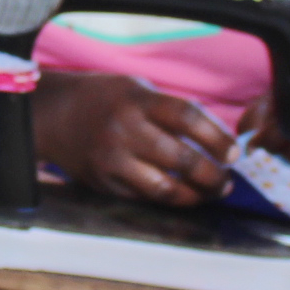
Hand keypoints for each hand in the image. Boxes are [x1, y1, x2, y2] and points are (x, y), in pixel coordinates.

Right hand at [35, 71, 234, 205]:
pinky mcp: (104, 183)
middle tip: (227, 179)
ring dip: (196, 195)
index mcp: (137, 99)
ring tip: (211, 192)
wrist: (54, 115)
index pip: (188, 118)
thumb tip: (217, 141)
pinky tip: (183, 195)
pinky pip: (145, 198)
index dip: (218, 138)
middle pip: (181, 158)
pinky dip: (169, 200)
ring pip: (165, 188)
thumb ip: (172, 111)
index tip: (235, 153)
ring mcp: (112, 159)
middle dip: (213, 174)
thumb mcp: (138, 89)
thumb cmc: (106, 100)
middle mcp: (125, 129)